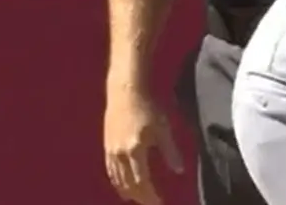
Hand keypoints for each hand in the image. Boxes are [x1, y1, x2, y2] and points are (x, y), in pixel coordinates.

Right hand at [103, 87, 183, 204]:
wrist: (125, 92)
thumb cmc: (148, 107)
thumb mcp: (163, 128)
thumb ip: (170, 151)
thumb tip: (179, 170)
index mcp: (135, 151)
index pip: (143, 182)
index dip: (150, 196)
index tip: (159, 202)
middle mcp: (120, 154)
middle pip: (128, 184)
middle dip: (140, 197)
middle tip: (150, 203)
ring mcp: (111, 151)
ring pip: (117, 179)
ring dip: (127, 192)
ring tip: (137, 198)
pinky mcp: (107, 146)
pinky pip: (110, 171)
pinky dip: (116, 181)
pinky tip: (122, 184)